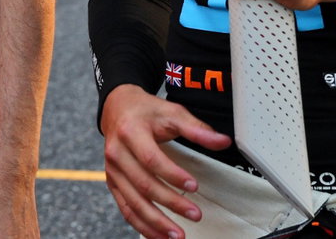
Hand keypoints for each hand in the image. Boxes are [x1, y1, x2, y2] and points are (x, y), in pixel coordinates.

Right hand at [100, 84, 230, 238]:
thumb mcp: (171, 112)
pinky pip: (125, 208)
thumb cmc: (145, 112)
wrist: (117, 108)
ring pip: (133, 202)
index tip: (194, 185)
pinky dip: (141, 224)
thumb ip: (197, 129)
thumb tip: (223, 141)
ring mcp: (113, 170)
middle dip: (170, 203)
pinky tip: (158, 235)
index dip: (172, 174)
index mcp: (131, 132)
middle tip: (195, 215)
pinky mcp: (112, 182)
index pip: (151, 159)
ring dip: (155, 222)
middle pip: (143, 184)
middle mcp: (117, 153)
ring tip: (178, 235)